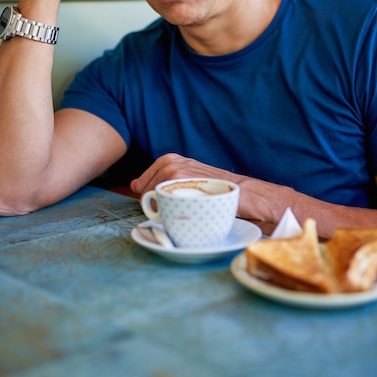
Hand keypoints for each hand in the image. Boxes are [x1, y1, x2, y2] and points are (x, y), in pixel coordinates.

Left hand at [130, 153, 276, 222]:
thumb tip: (132, 185)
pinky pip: (162, 208)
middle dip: (157, 206)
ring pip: (153, 202)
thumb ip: (159, 179)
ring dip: (165, 212)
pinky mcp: (180, 185)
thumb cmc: (214, 189)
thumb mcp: (187, 177)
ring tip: (188, 208)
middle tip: (183, 206)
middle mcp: (169, 164)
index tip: (173, 201)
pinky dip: (171, 215)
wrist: (243, 193)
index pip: (141, 186)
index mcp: (168, 160)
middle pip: (144, 195)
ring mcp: (174, 174)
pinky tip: (189, 212)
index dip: (153, 199)